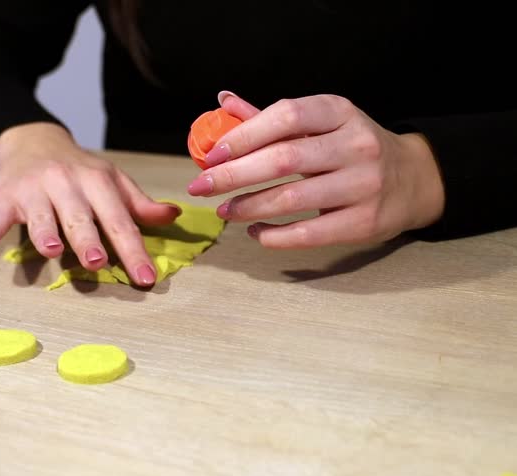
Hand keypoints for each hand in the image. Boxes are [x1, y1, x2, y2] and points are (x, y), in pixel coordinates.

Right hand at [0, 122, 181, 285]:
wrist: (33, 141)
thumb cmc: (78, 171)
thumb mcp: (111, 181)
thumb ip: (138, 204)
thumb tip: (173, 216)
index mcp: (98, 182)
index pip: (119, 220)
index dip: (133, 250)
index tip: (145, 278)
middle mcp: (66, 183)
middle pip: (79, 217)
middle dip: (88, 240)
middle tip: (97, 263)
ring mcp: (34, 189)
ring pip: (40, 215)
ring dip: (45, 233)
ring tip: (52, 251)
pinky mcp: (5, 196)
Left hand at [187, 92, 445, 247]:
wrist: (413, 179)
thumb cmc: (349, 148)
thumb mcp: (319, 124)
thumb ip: (270, 118)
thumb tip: (223, 100)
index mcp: (340, 112)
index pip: (286, 117)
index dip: (243, 136)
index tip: (210, 156)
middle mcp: (356, 145)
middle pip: (284, 158)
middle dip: (234, 175)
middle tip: (201, 187)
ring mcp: (364, 185)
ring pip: (293, 198)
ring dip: (249, 207)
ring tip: (225, 210)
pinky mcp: (366, 222)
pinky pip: (310, 234)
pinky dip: (275, 236)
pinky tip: (255, 232)